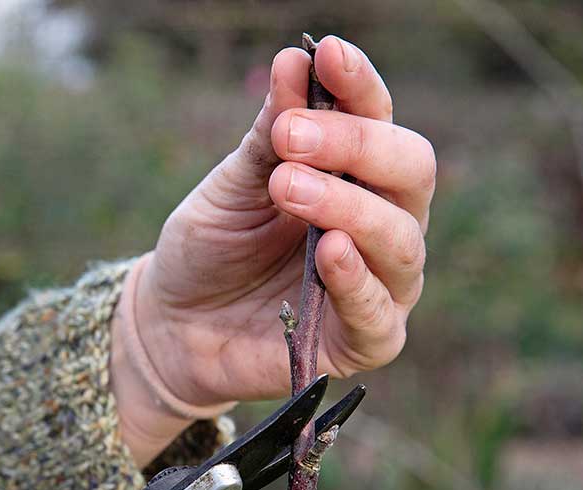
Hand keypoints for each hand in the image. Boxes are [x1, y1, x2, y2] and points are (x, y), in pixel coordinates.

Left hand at [112, 37, 433, 463]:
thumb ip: (270, 134)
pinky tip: (329, 252)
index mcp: (357, 175)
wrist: (173, 324)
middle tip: (291, 140)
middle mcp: (383, 223)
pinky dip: (357, 281)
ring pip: (400, 239)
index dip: (359, 86)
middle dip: (356, 147)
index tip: (328, 56)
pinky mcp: (365, 340)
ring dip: (348, 208)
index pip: (380, 119)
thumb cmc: (212, 247)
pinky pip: (379, 313)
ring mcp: (381, 284)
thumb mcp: (233, 184)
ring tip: (289, 188)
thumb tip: (295, 60)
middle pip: (410, 172)